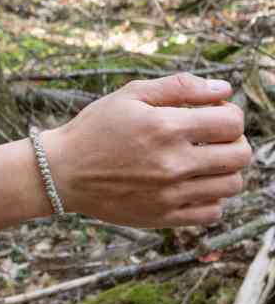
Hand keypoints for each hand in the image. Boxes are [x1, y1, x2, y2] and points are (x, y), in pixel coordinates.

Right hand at [41, 73, 251, 226]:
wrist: (64, 170)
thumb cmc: (96, 127)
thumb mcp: (130, 95)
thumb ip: (179, 87)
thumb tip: (224, 88)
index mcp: (165, 127)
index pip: (231, 122)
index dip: (229, 113)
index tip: (215, 113)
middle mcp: (173, 163)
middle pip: (240, 155)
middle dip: (234, 140)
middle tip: (213, 136)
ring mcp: (171, 193)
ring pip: (232, 184)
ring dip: (224, 169)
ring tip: (201, 159)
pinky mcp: (166, 216)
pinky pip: (214, 211)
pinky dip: (211, 196)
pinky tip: (190, 183)